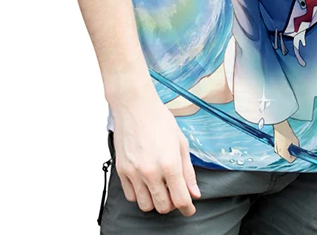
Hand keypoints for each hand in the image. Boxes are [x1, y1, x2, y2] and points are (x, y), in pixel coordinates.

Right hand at [111, 92, 201, 215]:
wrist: (136, 107)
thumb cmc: (160, 120)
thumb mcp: (181, 143)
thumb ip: (188, 171)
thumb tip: (194, 193)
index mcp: (170, 164)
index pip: (180, 199)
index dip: (187, 208)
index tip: (189, 209)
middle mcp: (151, 172)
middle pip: (163, 207)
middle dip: (172, 204)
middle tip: (174, 193)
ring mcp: (134, 173)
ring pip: (146, 206)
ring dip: (155, 201)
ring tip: (160, 188)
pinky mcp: (122, 171)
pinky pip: (131, 196)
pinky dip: (140, 195)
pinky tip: (146, 182)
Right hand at [273, 119, 298, 161]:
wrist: (279, 125)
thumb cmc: (287, 132)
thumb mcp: (295, 141)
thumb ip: (296, 147)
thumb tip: (298, 150)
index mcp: (283, 154)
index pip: (290, 160)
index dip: (295, 156)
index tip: (297, 153)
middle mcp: (278, 152)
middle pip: (286, 156)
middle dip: (291, 152)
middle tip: (294, 147)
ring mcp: (276, 147)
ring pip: (283, 151)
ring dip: (287, 148)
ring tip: (290, 141)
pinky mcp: (274, 143)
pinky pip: (281, 147)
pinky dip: (284, 144)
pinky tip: (286, 138)